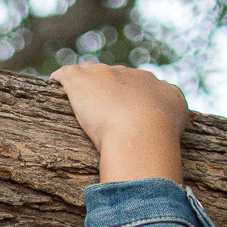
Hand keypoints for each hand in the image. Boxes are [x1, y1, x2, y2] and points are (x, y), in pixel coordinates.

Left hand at [51, 63, 189, 184]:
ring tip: (74, 99)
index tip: (122, 118)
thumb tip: (159, 153)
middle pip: (118, 78)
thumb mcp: (173, 138)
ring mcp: (107, 75)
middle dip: (108, 92)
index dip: (131, 102)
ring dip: (85, 85)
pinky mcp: (81, 79)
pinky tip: (53, 87)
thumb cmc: (156, 145)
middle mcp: (133, 76)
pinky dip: (60, 80)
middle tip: (97, 113)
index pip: (142, 89)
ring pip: (93, 73)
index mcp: (157, 88)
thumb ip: (166, 135)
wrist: (141, 133)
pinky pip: (67, 73)